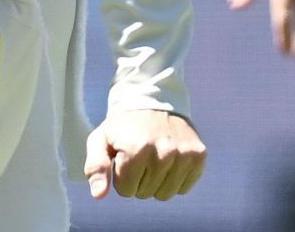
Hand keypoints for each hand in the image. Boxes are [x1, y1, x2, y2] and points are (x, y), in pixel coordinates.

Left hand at [84, 110, 204, 200]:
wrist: (153, 100)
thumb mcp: (100, 140)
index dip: (121, 177)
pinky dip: (173, 179)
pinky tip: (167, 160)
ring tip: (152, 159)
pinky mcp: (198, 156)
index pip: (126, 190)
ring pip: (165, 194)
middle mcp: (162, 153)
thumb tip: (98, 195)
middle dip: (137, 179)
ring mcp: (183, 155)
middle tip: (137, 156)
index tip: (123, 159)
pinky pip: (184, 188)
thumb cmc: (122, 125)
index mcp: (135, 149)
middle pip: (146, 193)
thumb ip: (96, 167)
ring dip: (155, 182)